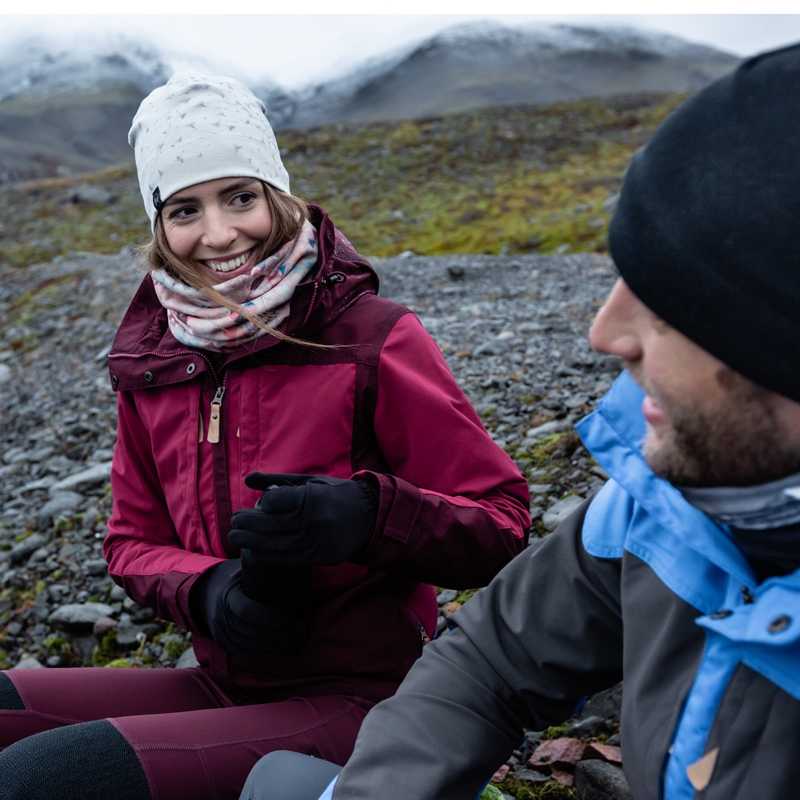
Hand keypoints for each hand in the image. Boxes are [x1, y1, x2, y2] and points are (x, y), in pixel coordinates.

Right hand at [190, 559, 306, 659]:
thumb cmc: (232, 577)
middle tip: (302, 628)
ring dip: (278, 646)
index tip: (288, 616)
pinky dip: (267, 654)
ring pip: (252, 648)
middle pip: (253, 634)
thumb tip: (287, 559)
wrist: (205, 593)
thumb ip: (259, 568)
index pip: (246, 611)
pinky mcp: (225, 645)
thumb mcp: (242, 568)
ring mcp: (221, 634)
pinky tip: (284, 648)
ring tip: (298, 637)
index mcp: (227, 596)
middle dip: (281, 635)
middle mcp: (221, 618)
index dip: (268, 617)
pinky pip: (247, 654)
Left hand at [229, 473, 378, 565]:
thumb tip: (248, 479)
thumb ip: (278, 481)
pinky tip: (254, 550)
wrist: (368, 517)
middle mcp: (313, 520)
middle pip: (270, 524)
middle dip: (248, 523)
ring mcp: (315, 541)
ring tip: (235, 537)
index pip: (276, 501)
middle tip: (235, 521)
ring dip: (251, 541)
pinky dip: (267, 554)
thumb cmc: (336, 495)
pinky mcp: (317, 556)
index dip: (264, 502)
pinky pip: (286, 558)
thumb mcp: (310, 481)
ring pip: (275, 543)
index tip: (260, 503)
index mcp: (312, 497)